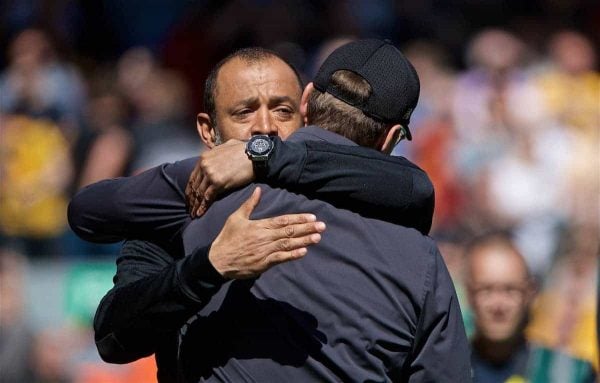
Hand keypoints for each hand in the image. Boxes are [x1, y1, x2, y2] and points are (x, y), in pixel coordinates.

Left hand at [186, 139, 252, 217]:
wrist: (255, 155)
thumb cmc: (244, 151)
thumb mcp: (225, 147)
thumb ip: (217, 154)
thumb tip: (217, 156)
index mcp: (204, 158)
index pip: (193, 176)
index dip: (190, 189)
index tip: (189, 196)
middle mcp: (204, 165)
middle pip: (194, 186)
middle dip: (191, 199)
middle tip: (189, 208)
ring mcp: (210, 174)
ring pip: (199, 193)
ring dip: (195, 205)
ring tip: (193, 214)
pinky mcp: (218, 183)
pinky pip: (207, 197)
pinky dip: (203, 207)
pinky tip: (199, 214)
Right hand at [209, 187, 324, 278]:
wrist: (218, 260)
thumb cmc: (227, 238)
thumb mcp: (236, 218)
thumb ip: (249, 204)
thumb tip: (258, 190)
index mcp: (259, 225)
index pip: (283, 220)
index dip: (299, 219)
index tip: (312, 217)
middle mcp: (264, 237)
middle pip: (289, 231)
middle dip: (307, 228)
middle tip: (322, 226)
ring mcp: (265, 250)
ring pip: (288, 244)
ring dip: (304, 241)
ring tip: (317, 237)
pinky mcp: (263, 263)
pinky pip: (280, 258)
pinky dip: (292, 255)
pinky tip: (303, 251)